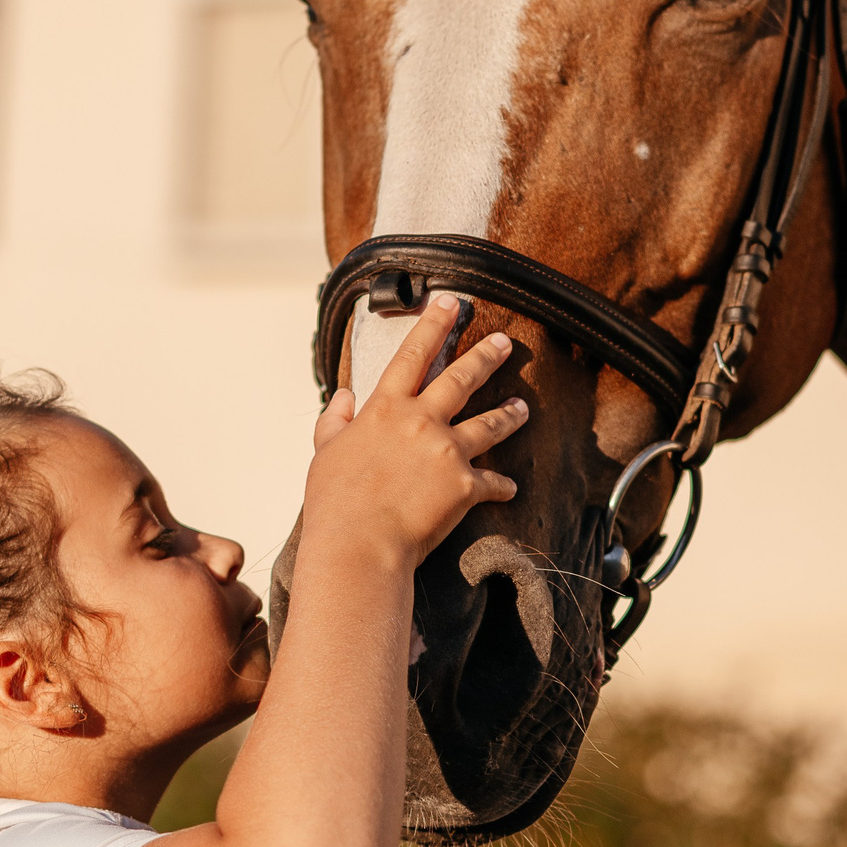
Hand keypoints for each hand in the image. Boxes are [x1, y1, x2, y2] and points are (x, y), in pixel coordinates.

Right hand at [305, 295, 528, 564]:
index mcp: (384, 409)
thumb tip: (342, 398)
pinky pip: (493, 482)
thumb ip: (334, 422)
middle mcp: (421, 421)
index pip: (413, 354)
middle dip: (486, 356)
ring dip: (509, 413)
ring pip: (489, 423)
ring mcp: (447, 451)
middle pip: (461, 378)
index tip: (450, 302)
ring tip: (522, 407)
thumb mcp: (324, 454)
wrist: (359, 545)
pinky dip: (502, 486)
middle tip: (504, 342)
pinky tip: (511, 488)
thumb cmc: (335, 503)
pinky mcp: (466, 486)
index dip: (433, 324)